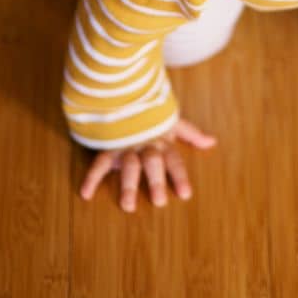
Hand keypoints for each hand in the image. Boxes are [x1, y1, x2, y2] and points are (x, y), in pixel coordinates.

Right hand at [78, 117, 218, 210]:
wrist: (123, 91)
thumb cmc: (150, 112)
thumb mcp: (172, 120)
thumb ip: (191, 133)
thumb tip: (212, 142)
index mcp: (162, 140)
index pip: (174, 160)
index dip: (179, 176)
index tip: (185, 194)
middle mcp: (145, 144)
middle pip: (152, 163)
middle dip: (155, 181)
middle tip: (159, 202)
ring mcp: (126, 145)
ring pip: (129, 165)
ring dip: (128, 185)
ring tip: (127, 206)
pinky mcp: (108, 146)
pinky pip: (99, 162)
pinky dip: (91, 178)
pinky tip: (86, 194)